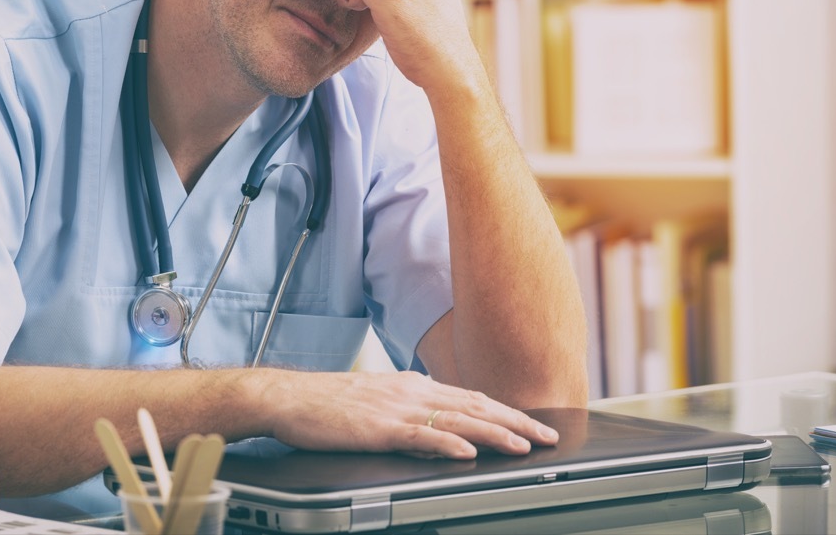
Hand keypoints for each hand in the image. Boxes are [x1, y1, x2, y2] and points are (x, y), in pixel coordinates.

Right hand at [252, 369, 559, 459]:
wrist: (288, 397)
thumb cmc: (327, 403)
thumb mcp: (377, 399)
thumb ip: (410, 408)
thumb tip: (440, 423)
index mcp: (412, 385)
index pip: (471, 396)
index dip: (506, 410)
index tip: (533, 423)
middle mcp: (410, 391)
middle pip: (474, 405)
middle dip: (515, 420)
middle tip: (547, 435)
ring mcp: (395, 408)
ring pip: (456, 418)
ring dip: (494, 432)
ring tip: (523, 444)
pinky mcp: (377, 428)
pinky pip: (419, 434)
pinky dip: (447, 441)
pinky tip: (467, 451)